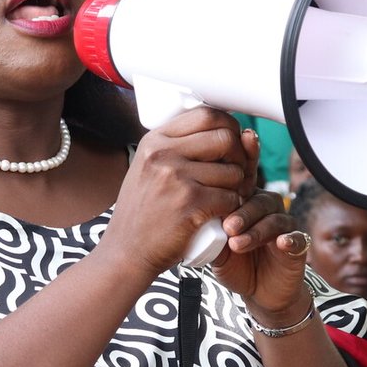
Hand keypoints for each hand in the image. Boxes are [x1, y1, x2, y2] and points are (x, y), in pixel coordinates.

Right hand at [101, 108, 254, 275]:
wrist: (126, 252)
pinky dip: (231, 208)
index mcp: (155, 140)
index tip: (232, 142)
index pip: (206, 114)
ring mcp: (176, 178)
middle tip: (235, 173)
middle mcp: (163, 153)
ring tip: (225, 198)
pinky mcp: (190, 204)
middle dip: (239, 157)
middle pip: (225, 138)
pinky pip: (230, 197)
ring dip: (237, 187)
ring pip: (233, 171)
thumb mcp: (146, 169)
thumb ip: (173, 148)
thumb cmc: (142, 214)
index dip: (229, 126)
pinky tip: (220, 214)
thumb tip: (218, 128)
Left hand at [212, 198, 310, 323]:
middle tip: (228, 228)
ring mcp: (285, 228)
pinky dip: (290, 239)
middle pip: (260, 202)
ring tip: (238, 244)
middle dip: (243, 214)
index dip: (231, 194)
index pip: (242, 191)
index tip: (217, 203)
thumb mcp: (219, 255)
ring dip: (257, 231)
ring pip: (276, 220)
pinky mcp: (299, 246)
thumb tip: (201, 224)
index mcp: (248, 206)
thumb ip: (213, 238)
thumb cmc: (239, 268)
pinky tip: (282, 243)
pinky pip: (298, 238)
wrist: (259, 294)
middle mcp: (269, 212)